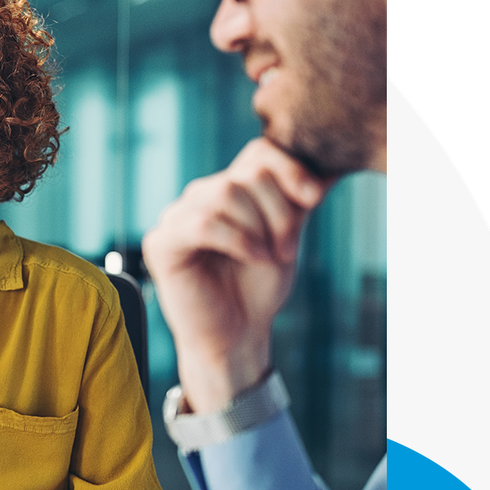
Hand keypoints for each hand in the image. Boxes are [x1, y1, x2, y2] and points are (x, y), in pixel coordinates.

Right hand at [142, 139, 327, 411]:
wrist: (236, 336)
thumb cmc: (258, 289)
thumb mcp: (286, 236)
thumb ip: (297, 201)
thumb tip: (328, 170)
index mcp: (226, 190)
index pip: (257, 153)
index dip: (289, 169)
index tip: (314, 199)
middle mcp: (198, 197)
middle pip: (245, 175)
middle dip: (277, 211)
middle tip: (286, 249)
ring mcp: (175, 217)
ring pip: (225, 193)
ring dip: (258, 228)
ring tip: (268, 257)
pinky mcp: (161, 243)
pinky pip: (203, 223)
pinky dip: (237, 239)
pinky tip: (253, 257)